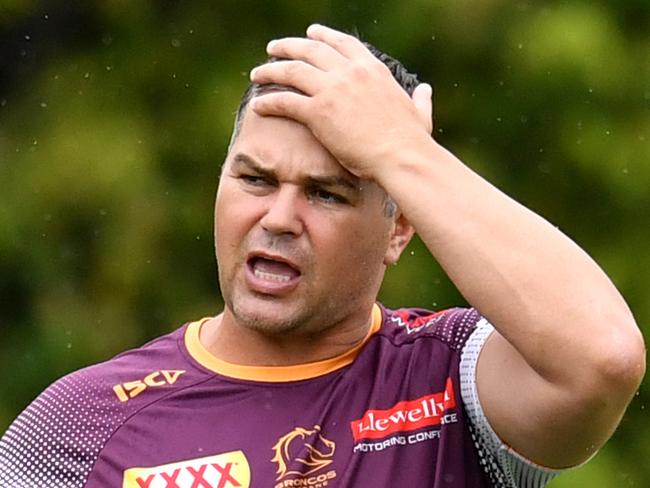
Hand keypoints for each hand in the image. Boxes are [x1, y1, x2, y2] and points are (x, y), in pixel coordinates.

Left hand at [249, 24, 432, 179]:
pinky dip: (269, 101)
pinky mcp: (318, 111)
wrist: (401, 156)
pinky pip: (285, 101)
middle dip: (289, 46)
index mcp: (373, 70)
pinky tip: (258, 104)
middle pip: (311, 50)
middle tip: (274, 48)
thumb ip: (419, 99)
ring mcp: (333, 89)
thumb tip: (425, 90)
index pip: (343, 43)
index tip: (310, 34)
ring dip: (271, 69)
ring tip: (257, 73)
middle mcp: (350, 72)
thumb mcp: (419, 113)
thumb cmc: (412, 142)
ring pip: (292, 70)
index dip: (324, 37)